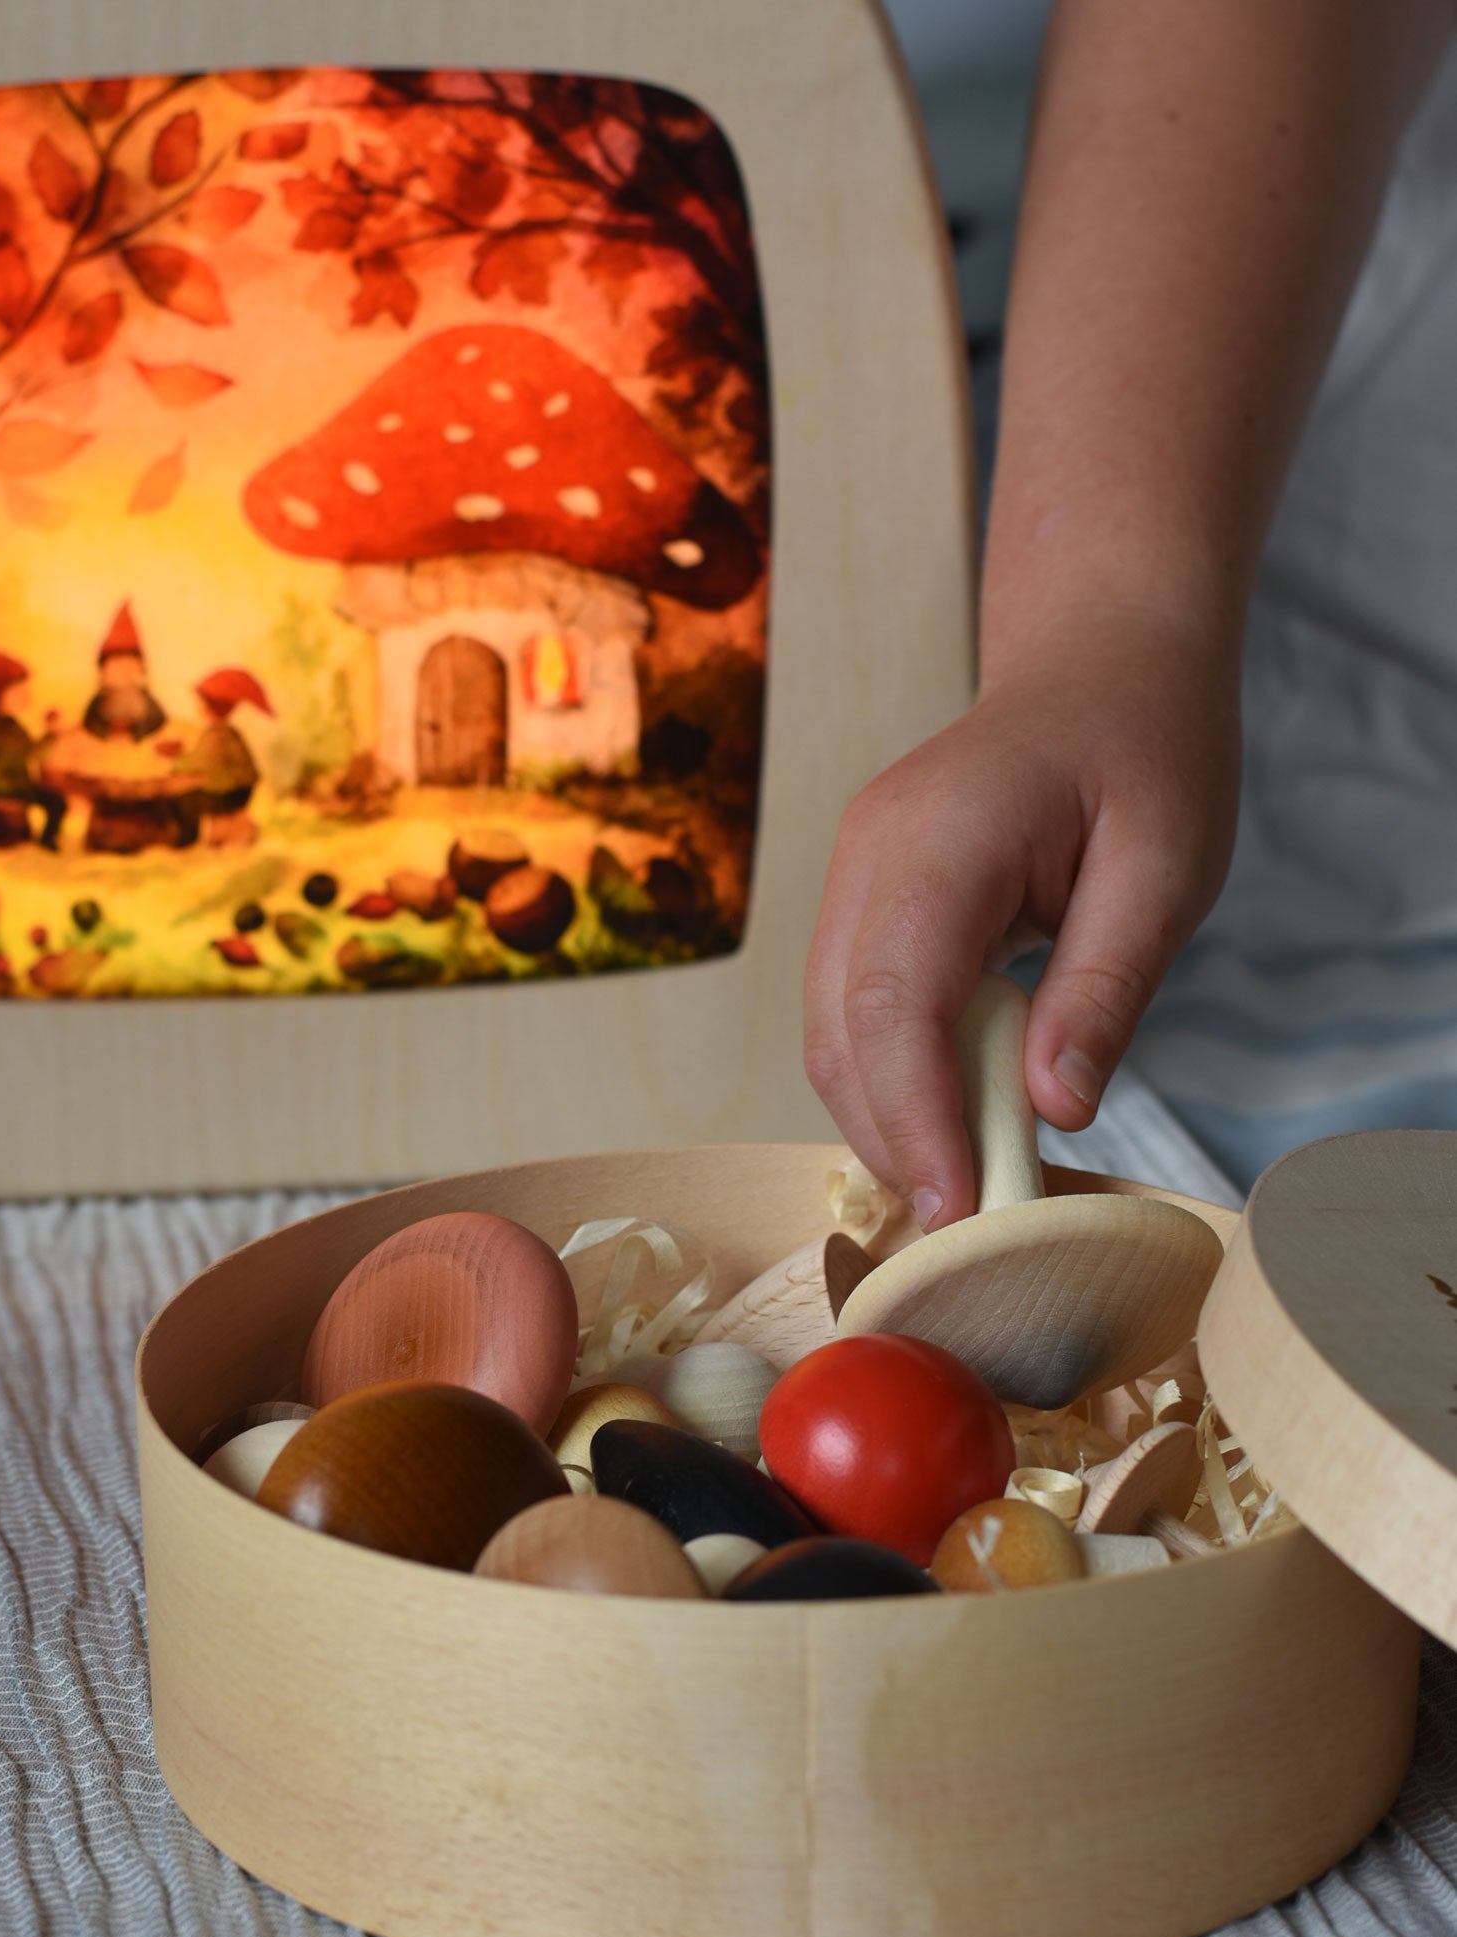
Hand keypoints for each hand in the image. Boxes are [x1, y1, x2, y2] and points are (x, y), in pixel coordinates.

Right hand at [803, 610, 1238, 1228]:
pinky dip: (890, 1074)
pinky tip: (951, 1111)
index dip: (915, 1117)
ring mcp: (853, 871)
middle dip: (893, 1136)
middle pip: (837, 1029)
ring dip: (885, 1113)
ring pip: (827, 1028)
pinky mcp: (863, 893)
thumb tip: (1051, 1110)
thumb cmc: (1145, 747)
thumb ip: (1105, 987)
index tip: (959, 1208)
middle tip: (967, 1221)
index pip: (893, 1003)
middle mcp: (869, 855)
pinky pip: (849, 1005)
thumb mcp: (1167, 867)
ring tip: (964, 1176)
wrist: (1099, 658)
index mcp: (940, 839)